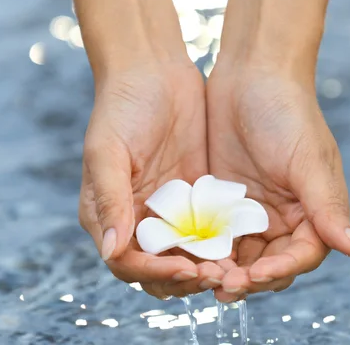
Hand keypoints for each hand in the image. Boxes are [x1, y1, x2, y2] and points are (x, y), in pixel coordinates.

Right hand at [78, 63, 224, 298]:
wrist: (153, 72)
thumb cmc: (120, 108)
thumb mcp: (108, 152)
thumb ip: (110, 200)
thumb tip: (112, 250)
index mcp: (109, 214)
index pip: (127, 262)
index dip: (154, 271)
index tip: (185, 268)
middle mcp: (137, 219)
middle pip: (158, 267)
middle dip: (184, 277)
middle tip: (215, 276)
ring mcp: (168, 210)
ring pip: (186, 254)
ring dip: (205, 266)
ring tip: (232, 270)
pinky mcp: (194, 198)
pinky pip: (207, 230)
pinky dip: (220, 243)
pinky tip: (242, 245)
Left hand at [206, 64, 349, 301]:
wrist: (251, 74)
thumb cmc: (287, 112)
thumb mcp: (308, 160)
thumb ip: (328, 208)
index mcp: (312, 211)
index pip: (301, 255)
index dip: (280, 271)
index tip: (255, 275)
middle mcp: (284, 216)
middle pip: (268, 263)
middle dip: (248, 278)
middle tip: (222, 285)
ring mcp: (251, 210)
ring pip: (240, 254)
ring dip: (224, 268)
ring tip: (202, 276)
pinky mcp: (223, 200)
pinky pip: (215, 234)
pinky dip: (206, 247)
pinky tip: (188, 254)